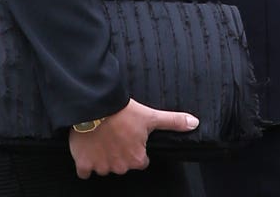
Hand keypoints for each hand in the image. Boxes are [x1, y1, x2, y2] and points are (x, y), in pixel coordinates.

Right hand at [69, 98, 198, 177]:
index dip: (136, 147)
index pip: (140, 160)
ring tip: (102, 135)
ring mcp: (101, 167)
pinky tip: (88, 149)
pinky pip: (85, 171)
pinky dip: (86, 163)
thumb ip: (173, 122)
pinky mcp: (84, 164)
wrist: (96, 106)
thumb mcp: (151, 116)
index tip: (131, 135)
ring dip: (103, 155)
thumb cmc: (124, 111)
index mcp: (137, 159)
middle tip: (117, 133)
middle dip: (120, 152)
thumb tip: (195, 123)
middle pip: (122, 164)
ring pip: (104, 166)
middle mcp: (120, 167)